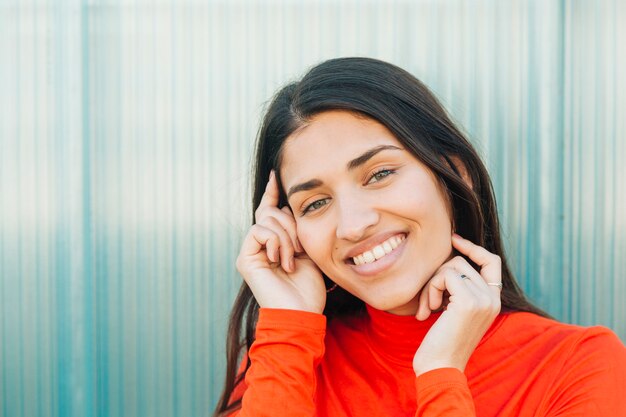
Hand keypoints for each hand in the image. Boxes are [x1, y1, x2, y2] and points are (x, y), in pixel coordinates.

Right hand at [236, 171, 325, 313]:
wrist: (300, 313)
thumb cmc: (308, 288)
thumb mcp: (309, 251)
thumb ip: (298, 230)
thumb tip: (292, 206)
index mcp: (274, 243)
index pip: (270, 211)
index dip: (272, 192)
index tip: (276, 174)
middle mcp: (259, 246)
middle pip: (271, 212)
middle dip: (291, 223)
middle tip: (301, 247)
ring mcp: (250, 252)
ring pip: (267, 219)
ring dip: (287, 236)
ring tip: (293, 258)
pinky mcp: (245, 258)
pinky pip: (259, 230)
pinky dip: (276, 242)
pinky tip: (282, 260)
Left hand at [412, 233, 501, 375]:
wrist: (440, 368)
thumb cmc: (441, 342)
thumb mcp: (454, 312)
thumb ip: (459, 290)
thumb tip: (448, 262)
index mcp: (493, 302)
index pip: (492, 261)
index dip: (473, 247)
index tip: (453, 239)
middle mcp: (493, 299)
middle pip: (462, 262)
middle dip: (438, 276)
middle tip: (428, 301)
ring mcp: (483, 299)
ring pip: (452, 266)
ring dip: (432, 284)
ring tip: (427, 308)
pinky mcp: (469, 301)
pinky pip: (445, 275)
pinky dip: (431, 289)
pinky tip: (427, 312)